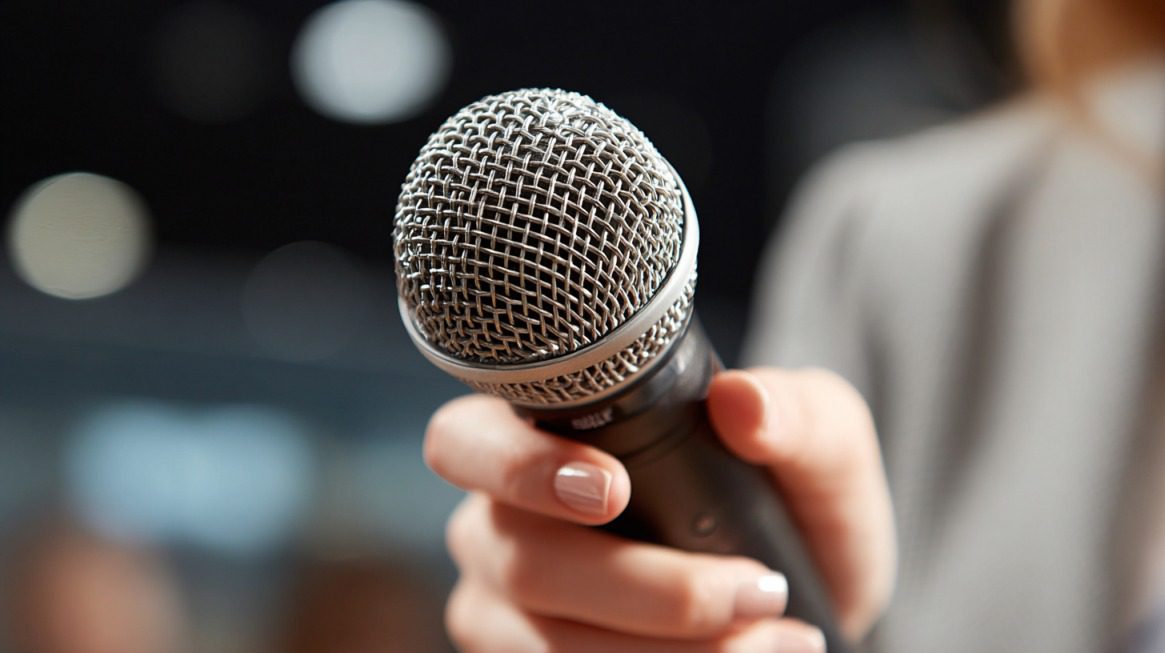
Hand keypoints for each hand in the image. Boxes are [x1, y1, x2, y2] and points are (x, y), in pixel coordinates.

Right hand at [424, 368, 895, 651]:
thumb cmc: (790, 502)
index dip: (521, 465)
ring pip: (548, 644)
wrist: (803, 598)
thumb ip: (796, 413)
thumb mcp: (820, 448)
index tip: (613, 491)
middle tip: (750, 590)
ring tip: (778, 638)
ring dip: (671, 652)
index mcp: (539, 442)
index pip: (467, 440)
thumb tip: (741, 403)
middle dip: (640, 588)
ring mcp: (505, 614)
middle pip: (520, 561)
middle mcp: (500, 528)